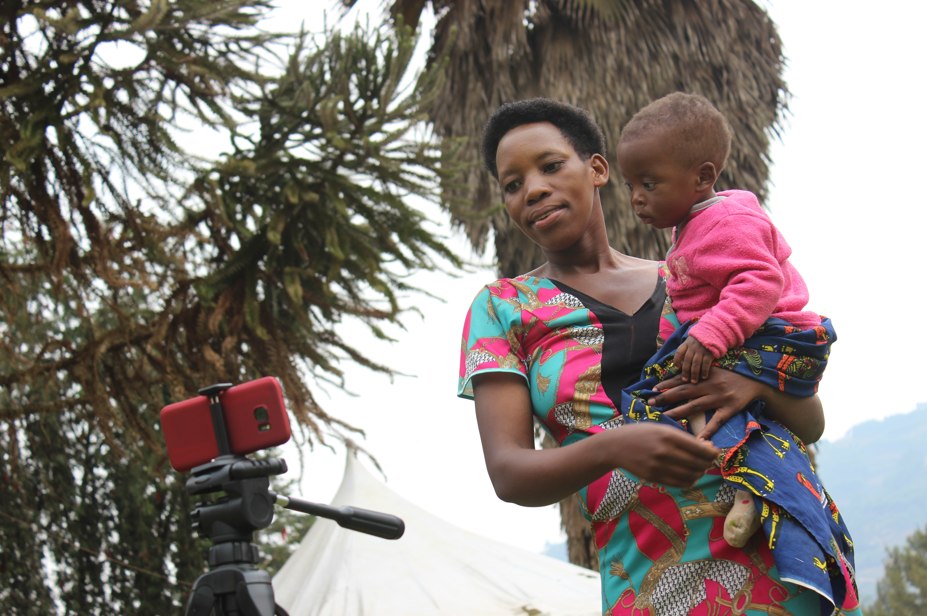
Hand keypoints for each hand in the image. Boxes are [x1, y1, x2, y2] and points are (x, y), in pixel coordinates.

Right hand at [610, 423, 718, 487]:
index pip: (699, 449)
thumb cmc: (641, 434)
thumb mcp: (661, 428)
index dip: (712, 453)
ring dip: (700, 473)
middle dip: (707, 463)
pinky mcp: (654, 477)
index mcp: (668, 435)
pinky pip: (679, 483)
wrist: (616, 446)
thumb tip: (708, 447)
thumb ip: (683, 438)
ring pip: (690, 475)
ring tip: (700, 469)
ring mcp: (659, 466)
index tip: (715, 452)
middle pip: (697, 463)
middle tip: (708, 461)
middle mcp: (664, 451)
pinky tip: (690, 476)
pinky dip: (690, 481)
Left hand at [647, 370, 766, 439]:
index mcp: (704, 376)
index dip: (666, 385)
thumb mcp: (714, 370)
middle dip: (666, 397)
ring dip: (678, 413)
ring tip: (664, 418)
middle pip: (683, 392)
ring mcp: (719, 398)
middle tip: (650, 403)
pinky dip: (707, 431)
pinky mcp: (730, 409)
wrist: (755, 381)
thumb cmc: (731, 375)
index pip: (681, 380)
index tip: (652, 390)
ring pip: (695, 407)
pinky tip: (696, 440)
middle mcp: (710, 386)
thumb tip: (677, 380)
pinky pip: (716, 421)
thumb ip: (698, 375)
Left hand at [673, 336, 713, 383]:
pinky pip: (706, 363)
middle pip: (687, 360)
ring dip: (694, 373)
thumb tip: (679, 362)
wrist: (714, 332)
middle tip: (685, 380)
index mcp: (687, 343)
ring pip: (695, 363)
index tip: (677, 369)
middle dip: (685, 371)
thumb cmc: (700, 339)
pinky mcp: (710, 353)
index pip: (679, 352)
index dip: (676, 361)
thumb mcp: (691, 341)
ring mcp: (701, 350)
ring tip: (694, 381)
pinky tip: (703, 377)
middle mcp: (693, 347)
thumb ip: (686, 349)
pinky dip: (704, 371)